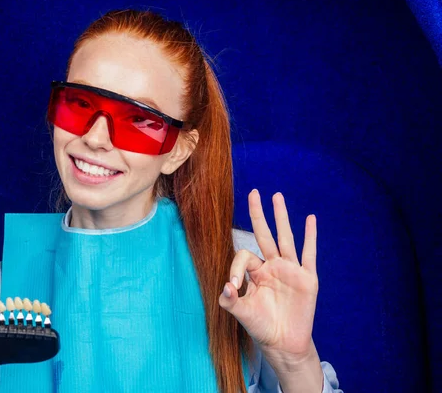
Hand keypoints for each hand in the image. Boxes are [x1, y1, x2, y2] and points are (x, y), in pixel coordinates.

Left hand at [219, 189, 318, 363]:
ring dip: (281, 217)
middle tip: (253, 192)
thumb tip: (225, 287)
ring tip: (277, 196)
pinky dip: (310, 236)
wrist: (284, 342)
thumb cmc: (261, 326)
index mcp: (256, 272)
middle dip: (258, 214)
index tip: (233, 287)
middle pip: (264, 234)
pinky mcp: (307, 278)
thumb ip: (230, 300)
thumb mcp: (242, 313)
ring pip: (285, 237)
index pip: (245, 256)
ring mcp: (290, 270)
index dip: (236, 268)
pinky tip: (311, 218)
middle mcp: (273, 266)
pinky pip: (308, 253)